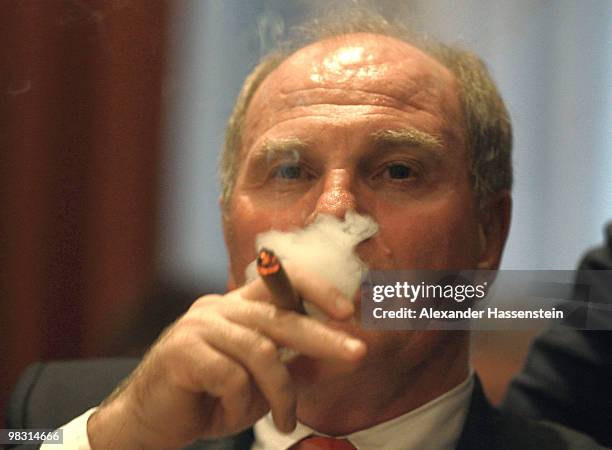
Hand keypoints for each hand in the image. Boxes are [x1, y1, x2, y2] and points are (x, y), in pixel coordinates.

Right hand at [87, 266, 365, 449]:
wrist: (149, 421)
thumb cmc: (209, 398)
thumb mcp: (260, 384)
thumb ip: (294, 366)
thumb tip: (340, 356)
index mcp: (238, 306)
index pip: (281, 281)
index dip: (316, 289)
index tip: (347, 310)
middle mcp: (219, 308)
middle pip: (279, 316)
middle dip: (322, 337)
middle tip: (357, 354)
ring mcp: (199, 326)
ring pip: (260, 351)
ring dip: (281, 392)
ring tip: (285, 421)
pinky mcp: (182, 350)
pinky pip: (231, 376)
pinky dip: (240, 403)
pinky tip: (230, 415)